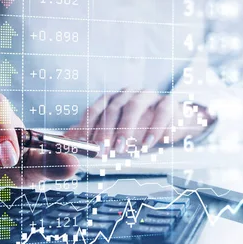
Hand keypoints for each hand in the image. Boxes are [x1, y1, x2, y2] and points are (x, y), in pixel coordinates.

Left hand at [66, 90, 205, 154]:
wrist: (174, 121)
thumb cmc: (142, 126)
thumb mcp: (116, 132)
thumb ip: (94, 134)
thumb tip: (68, 140)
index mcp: (112, 99)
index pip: (96, 109)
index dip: (88, 126)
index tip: (84, 144)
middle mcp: (128, 94)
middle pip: (113, 108)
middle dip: (105, 131)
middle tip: (102, 150)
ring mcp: (148, 96)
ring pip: (134, 107)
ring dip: (126, 129)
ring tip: (122, 148)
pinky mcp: (168, 102)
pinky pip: (160, 112)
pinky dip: (153, 129)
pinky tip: (148, 144)